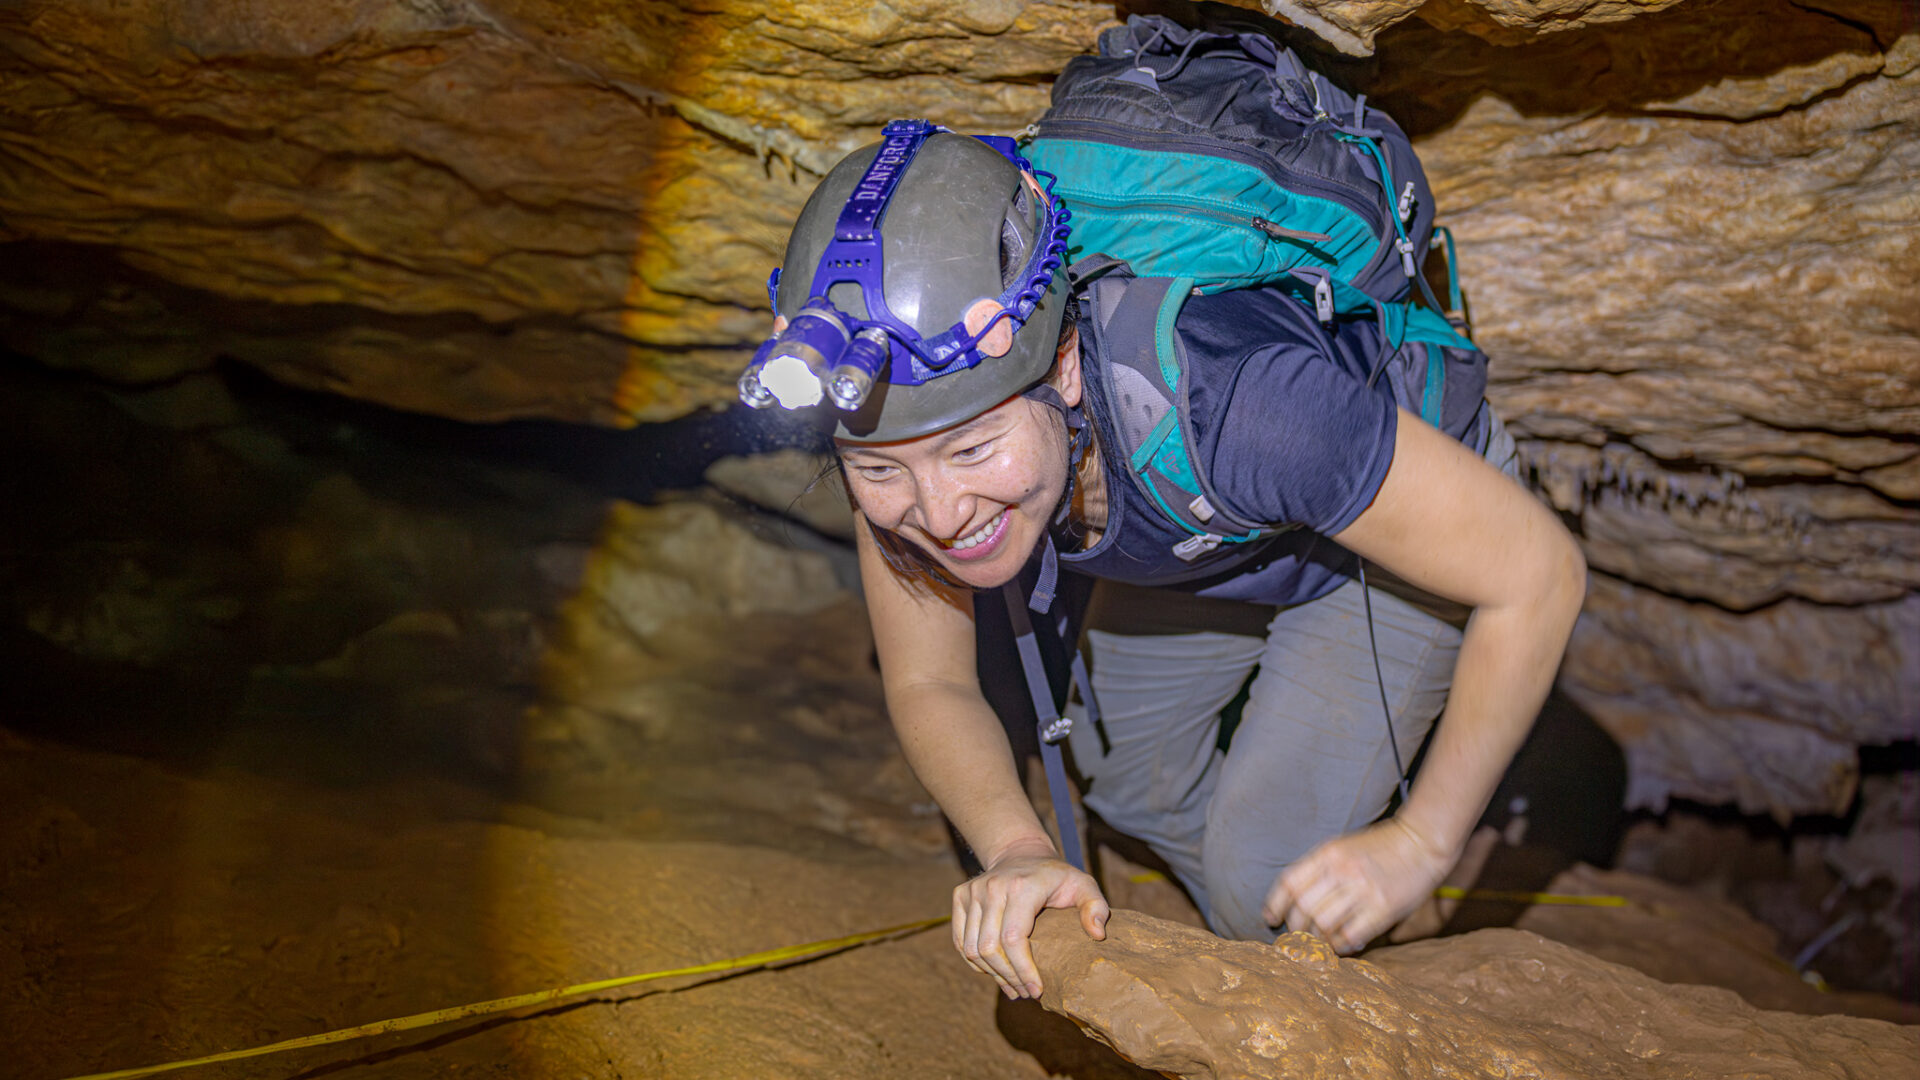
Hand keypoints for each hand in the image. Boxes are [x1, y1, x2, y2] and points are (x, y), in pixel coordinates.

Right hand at [953, 852, 1108, 998]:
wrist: (1021, 852)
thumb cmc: (1056, 877)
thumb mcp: (1084, 885)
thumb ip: (1096, 907)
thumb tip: (1097, 934)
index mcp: (1022, 886)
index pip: (1013, 939)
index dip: (1023, 970)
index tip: (1037, 991)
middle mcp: (992, 887)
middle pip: (989, 948)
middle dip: (1009, 977)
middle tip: (1026, 992)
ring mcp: (972, 891)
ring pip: (972, 949)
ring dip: (992, 975)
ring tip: (1013, 987)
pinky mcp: (960, 896)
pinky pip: (961, 941)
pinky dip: (976, 963)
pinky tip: (995, 973)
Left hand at [1262, 816, 1455, 953]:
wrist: (1422, 842)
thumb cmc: (1379, 847)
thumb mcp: (1342, 847)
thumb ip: (1319, 869)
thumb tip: (1293, 900)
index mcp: (1328, 853)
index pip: (1289, 882)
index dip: (1275, 904)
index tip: (1271, 918)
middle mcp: (1342, 871)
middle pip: (1303, 908)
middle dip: (1295, 927)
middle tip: (1298, 936)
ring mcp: (1363, 890)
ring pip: (1323, 924)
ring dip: (1317, 939)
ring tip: (1319, 942)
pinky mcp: (1383, 908)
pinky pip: (1350, 935)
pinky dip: (1340, 944)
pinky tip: (1342, 944)